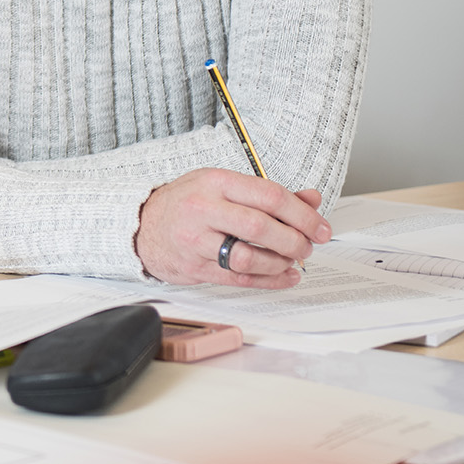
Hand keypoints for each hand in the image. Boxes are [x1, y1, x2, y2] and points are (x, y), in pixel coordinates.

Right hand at [135, 169, 329, 287]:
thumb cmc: (187, 203)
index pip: (269, 195)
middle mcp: (204, 209)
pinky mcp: (195, 267)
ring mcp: (197, 240)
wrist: (142, 226)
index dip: (302, 214)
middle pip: (261, 227)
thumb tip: (312, 199)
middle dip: (295, 240)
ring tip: (291, 260)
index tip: (320, 226)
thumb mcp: (223, 185)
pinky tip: (285, 277)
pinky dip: (269, 281)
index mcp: (215, 182)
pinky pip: (239, 279)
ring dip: (280, 262)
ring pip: (250, 257)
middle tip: (308, 245)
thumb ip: (267, 193)